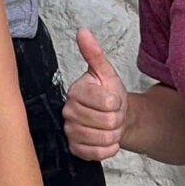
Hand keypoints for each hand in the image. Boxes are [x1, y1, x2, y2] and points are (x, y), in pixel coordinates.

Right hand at [63, 28, 126, 160]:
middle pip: (107, 121)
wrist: (113, 117)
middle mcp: (68, 111)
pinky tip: (107, 139)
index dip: (116, 102)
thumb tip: (83, 32)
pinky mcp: (74, 149)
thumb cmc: (109, 94)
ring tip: (110, 125)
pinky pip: (98, 153)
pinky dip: (109, 148)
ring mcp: (70, 131)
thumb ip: (94, 53)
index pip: (106, 101)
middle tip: (112, 113)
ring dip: (114, 133)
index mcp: (76, 91)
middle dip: (117, 119)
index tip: (113, 100)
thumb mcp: (106, 72)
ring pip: (103, 138)